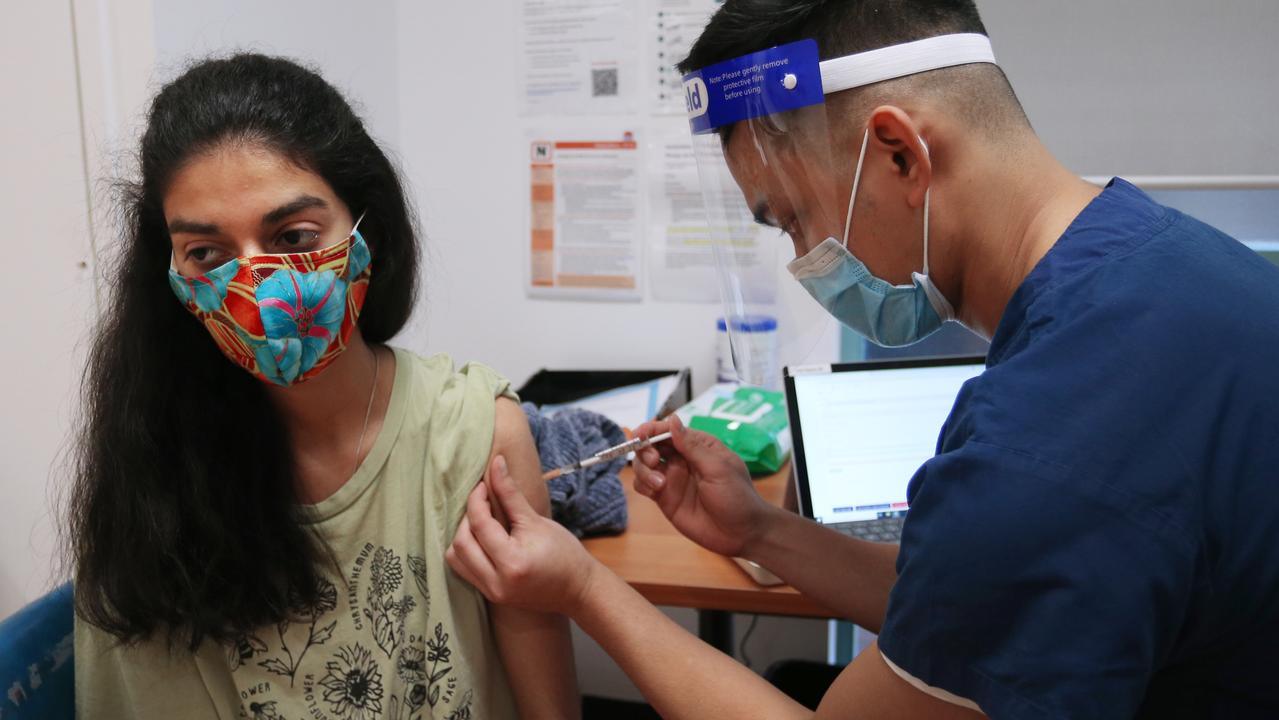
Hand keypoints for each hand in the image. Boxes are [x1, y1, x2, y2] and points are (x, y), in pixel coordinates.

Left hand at [446, 455, 599, 615]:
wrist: (578, 589)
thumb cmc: (564, 553)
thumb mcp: (537, 521)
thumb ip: (510, 493)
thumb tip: (496, 463)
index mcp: (512, 562)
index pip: (479, 524)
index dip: (476, 499)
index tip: (482, 485)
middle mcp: (497, 582)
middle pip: (460, 544)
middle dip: (467, 518)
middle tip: (482, 502)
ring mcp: (492, 592)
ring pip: (456, 559)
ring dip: (463, 536)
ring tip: (481, 522)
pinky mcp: (490, 594)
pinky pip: (464, 570)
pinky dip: (467, 551)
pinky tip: (482, 539)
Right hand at [631, 415, 772, 557]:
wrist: (741, 534)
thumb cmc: (737, 497)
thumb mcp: (718, 468)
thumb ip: (692, 446)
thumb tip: (672, 419)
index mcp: (699, 446)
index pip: (670, 431)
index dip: (651, 429)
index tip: (639, 435)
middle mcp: (682, 459)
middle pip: (652, 445)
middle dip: (645, 449)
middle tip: (653, 461)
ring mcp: (672, 479)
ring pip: (644, 465)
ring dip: (643, 469)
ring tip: (659, 484)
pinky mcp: (665, 498)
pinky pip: (644, 485)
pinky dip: (643, 484)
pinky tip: (655, 491)